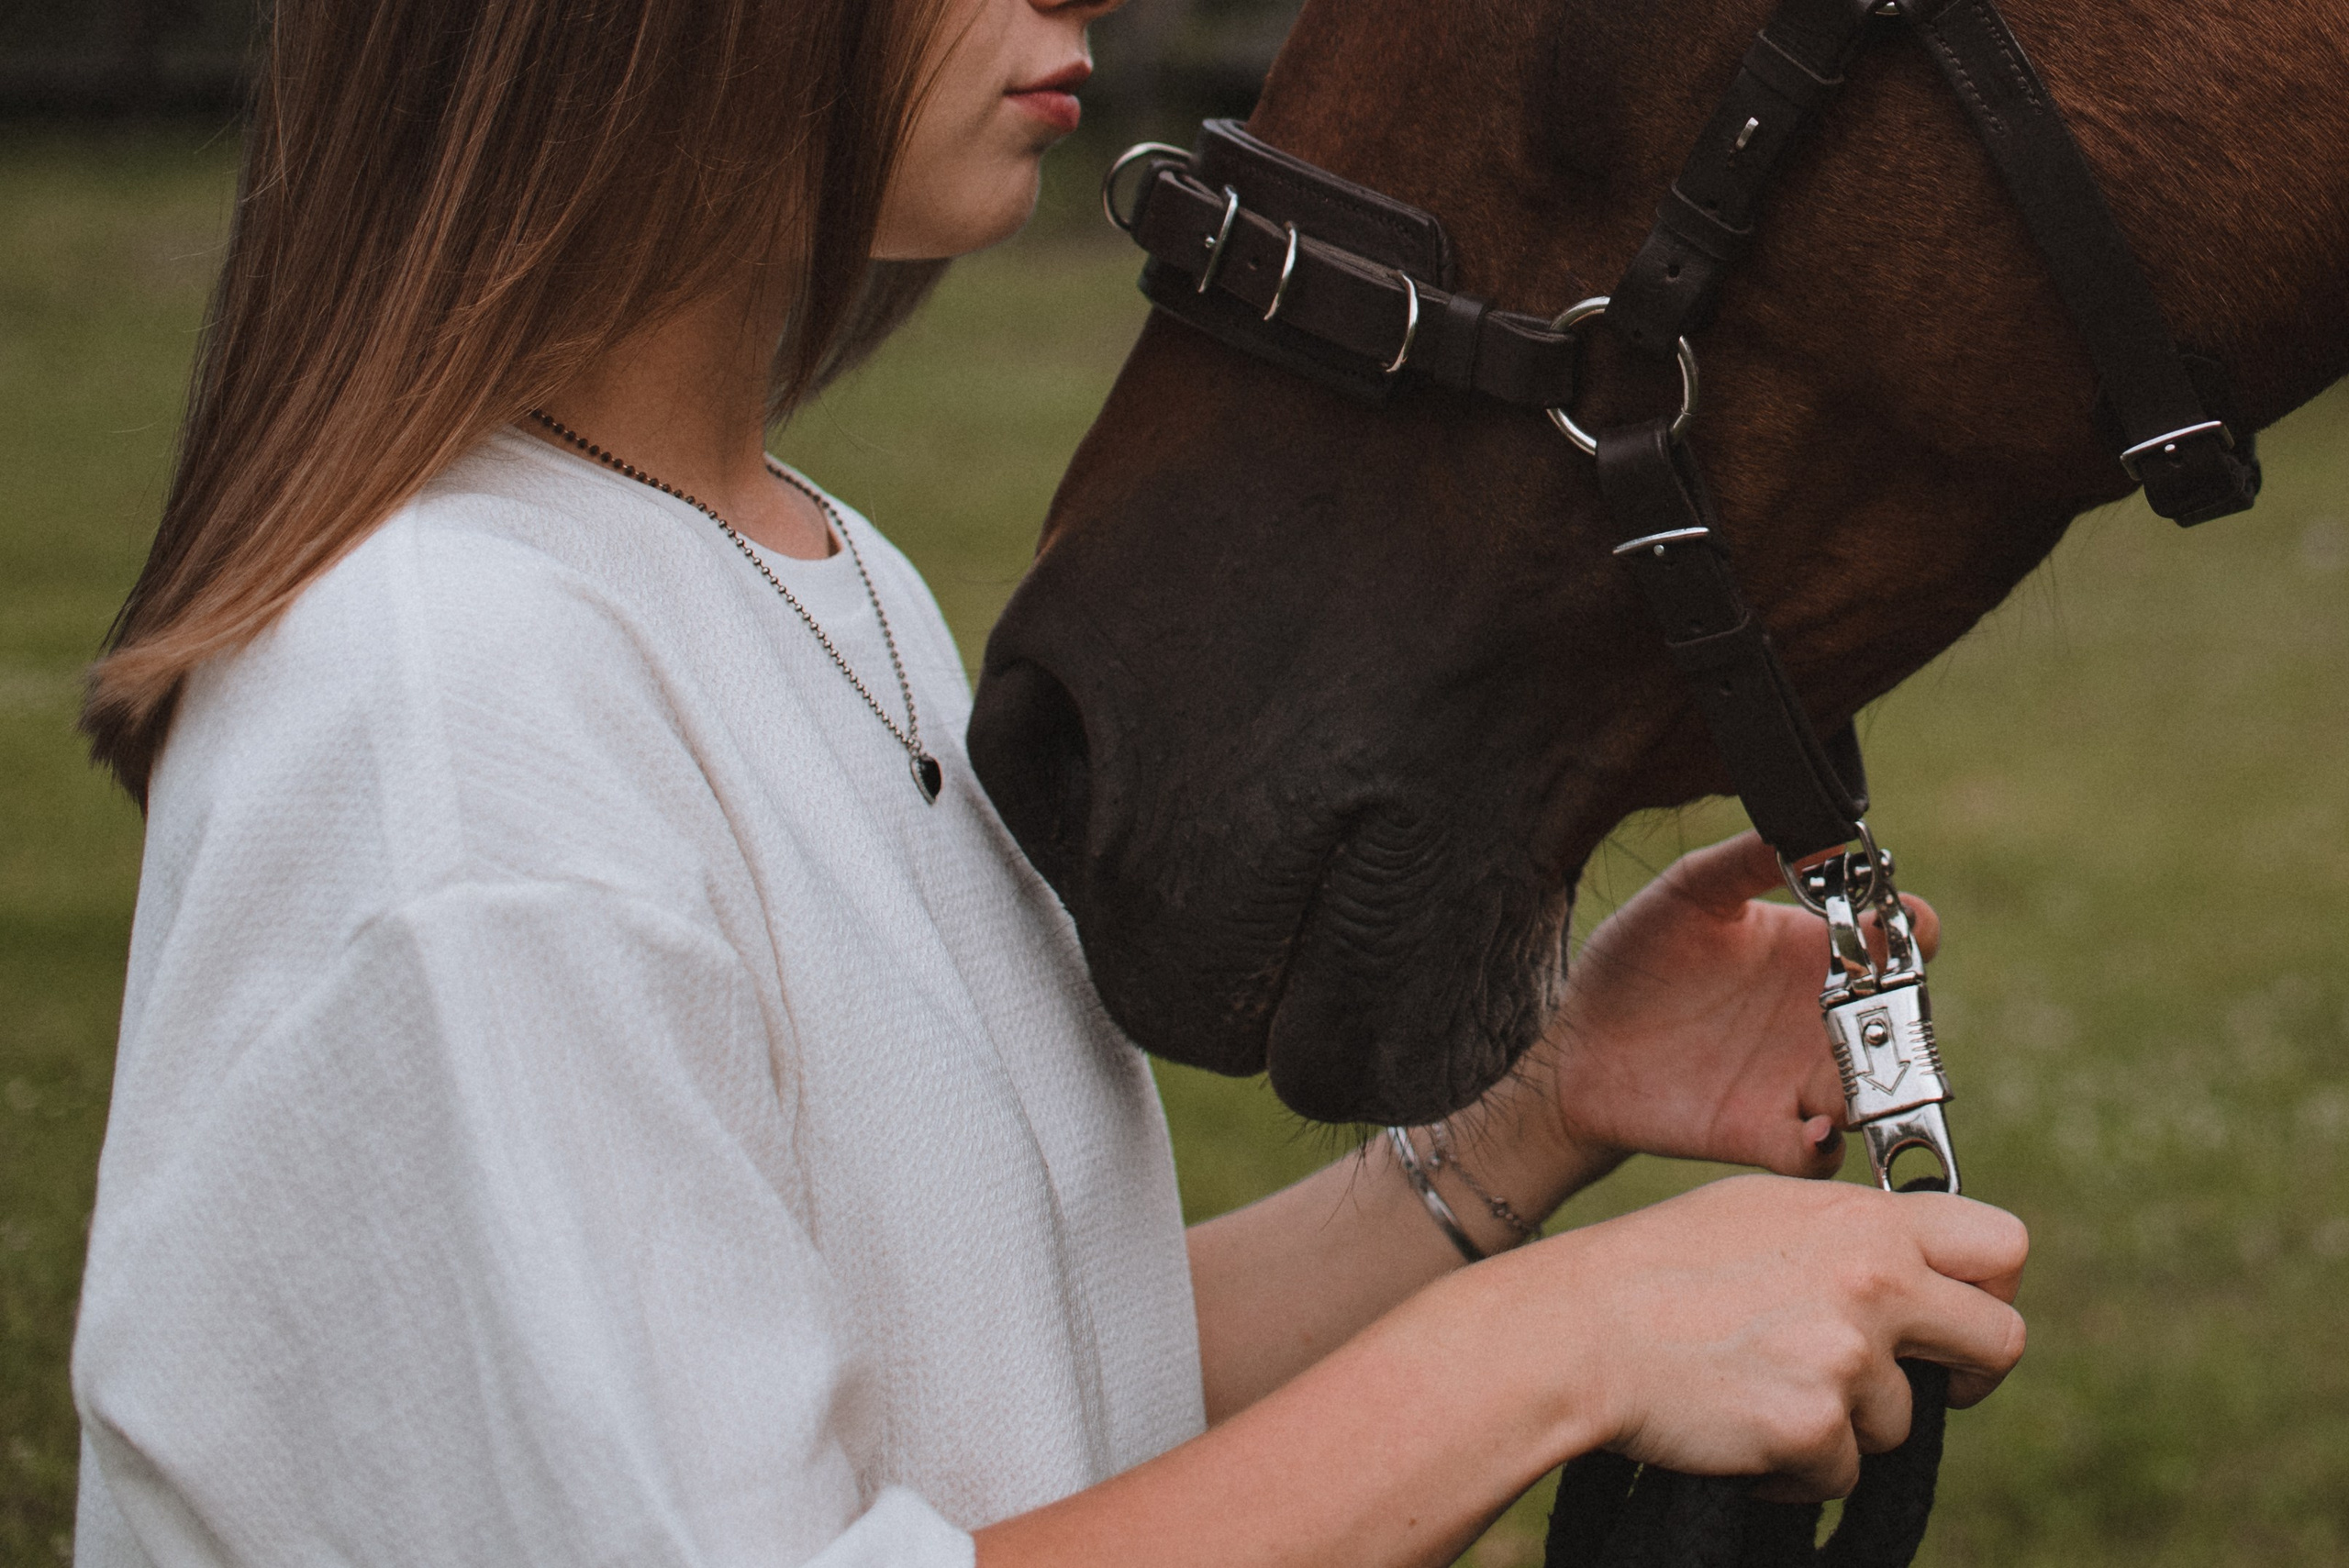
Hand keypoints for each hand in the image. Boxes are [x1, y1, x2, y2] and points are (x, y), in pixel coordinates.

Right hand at [1504, 1174, 2026, 1499]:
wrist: (1580, 1329)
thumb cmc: (1659, 1266)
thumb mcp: (1763, 1211)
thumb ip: (1849, 1232)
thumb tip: (1908, 1265)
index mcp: (1864, 1221)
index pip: (2002, 1244)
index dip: (1995, 1288)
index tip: (1959, 1315)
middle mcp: (1874, 1282)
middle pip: (2000, 1341)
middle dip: (1966, 1376)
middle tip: (1913, 1385)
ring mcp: (1848, 1359)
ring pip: (1902, 1422)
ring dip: (1845, 1423)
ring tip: (1760, 1386)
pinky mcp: (1815, 1429)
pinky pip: (1841, 1474)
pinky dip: (1797, 1466)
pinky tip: (1739, 1424)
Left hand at [1534, 832, 1938, 1177]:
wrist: (1579, 1042)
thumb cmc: (1636, 961)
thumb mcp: (1685, 894)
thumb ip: (1742, 863)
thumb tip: (1803, 832)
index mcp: (1813, 953)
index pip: (1898, 940)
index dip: (1913, 931)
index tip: (1897, 925)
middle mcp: (1822, 1017)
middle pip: (1903, 1020)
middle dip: (1909, 1016)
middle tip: (1886, 1008)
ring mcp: (1800, 1078)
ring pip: (1876, 1091)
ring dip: (1883, 1090)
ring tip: (1865, 1078)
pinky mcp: (1763, 1131)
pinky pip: (1817, 1154)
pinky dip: (1824, 1147)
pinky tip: (1808, 1129)